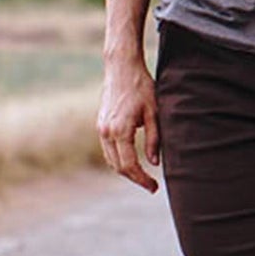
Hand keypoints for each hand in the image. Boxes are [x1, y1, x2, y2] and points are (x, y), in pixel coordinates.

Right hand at [97, 55, 160, 193]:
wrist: (121, 68)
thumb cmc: (142, 87)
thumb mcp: (154, 113)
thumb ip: (154, 139)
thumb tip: (154, 163)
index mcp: (120, 130)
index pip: (129, 165)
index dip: (142, 179)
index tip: (154, 187)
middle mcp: (106, 132)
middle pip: (118, 166)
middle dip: (134, 178)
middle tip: (151, 185)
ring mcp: (101, 128)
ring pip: (111, 159)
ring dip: (125, 170)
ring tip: (143, 176)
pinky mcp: (100, 124)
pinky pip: (108, 149)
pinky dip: (119, 159)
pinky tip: (132, 160)